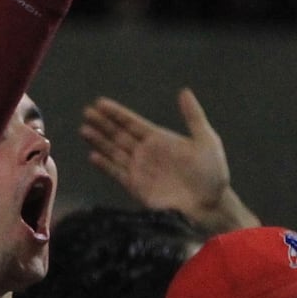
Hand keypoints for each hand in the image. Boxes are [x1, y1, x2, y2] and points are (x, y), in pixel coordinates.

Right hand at [81, 89, 258, 232]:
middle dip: (102, 123)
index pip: (132, 122)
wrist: (209, 205)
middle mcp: (146, 152)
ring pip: (114, 151)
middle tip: (86, 112)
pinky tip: (92, 156)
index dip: (116, 113)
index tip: (100, 103)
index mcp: (160, 139)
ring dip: (99, 141)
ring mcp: (140, 169)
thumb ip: (193, 116)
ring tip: (84, 129)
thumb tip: (184, 92)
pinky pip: (117, 173)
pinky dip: (105, 165)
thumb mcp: (206, 141)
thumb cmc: (212, 173)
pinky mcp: (136, 187)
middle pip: (119, 134)